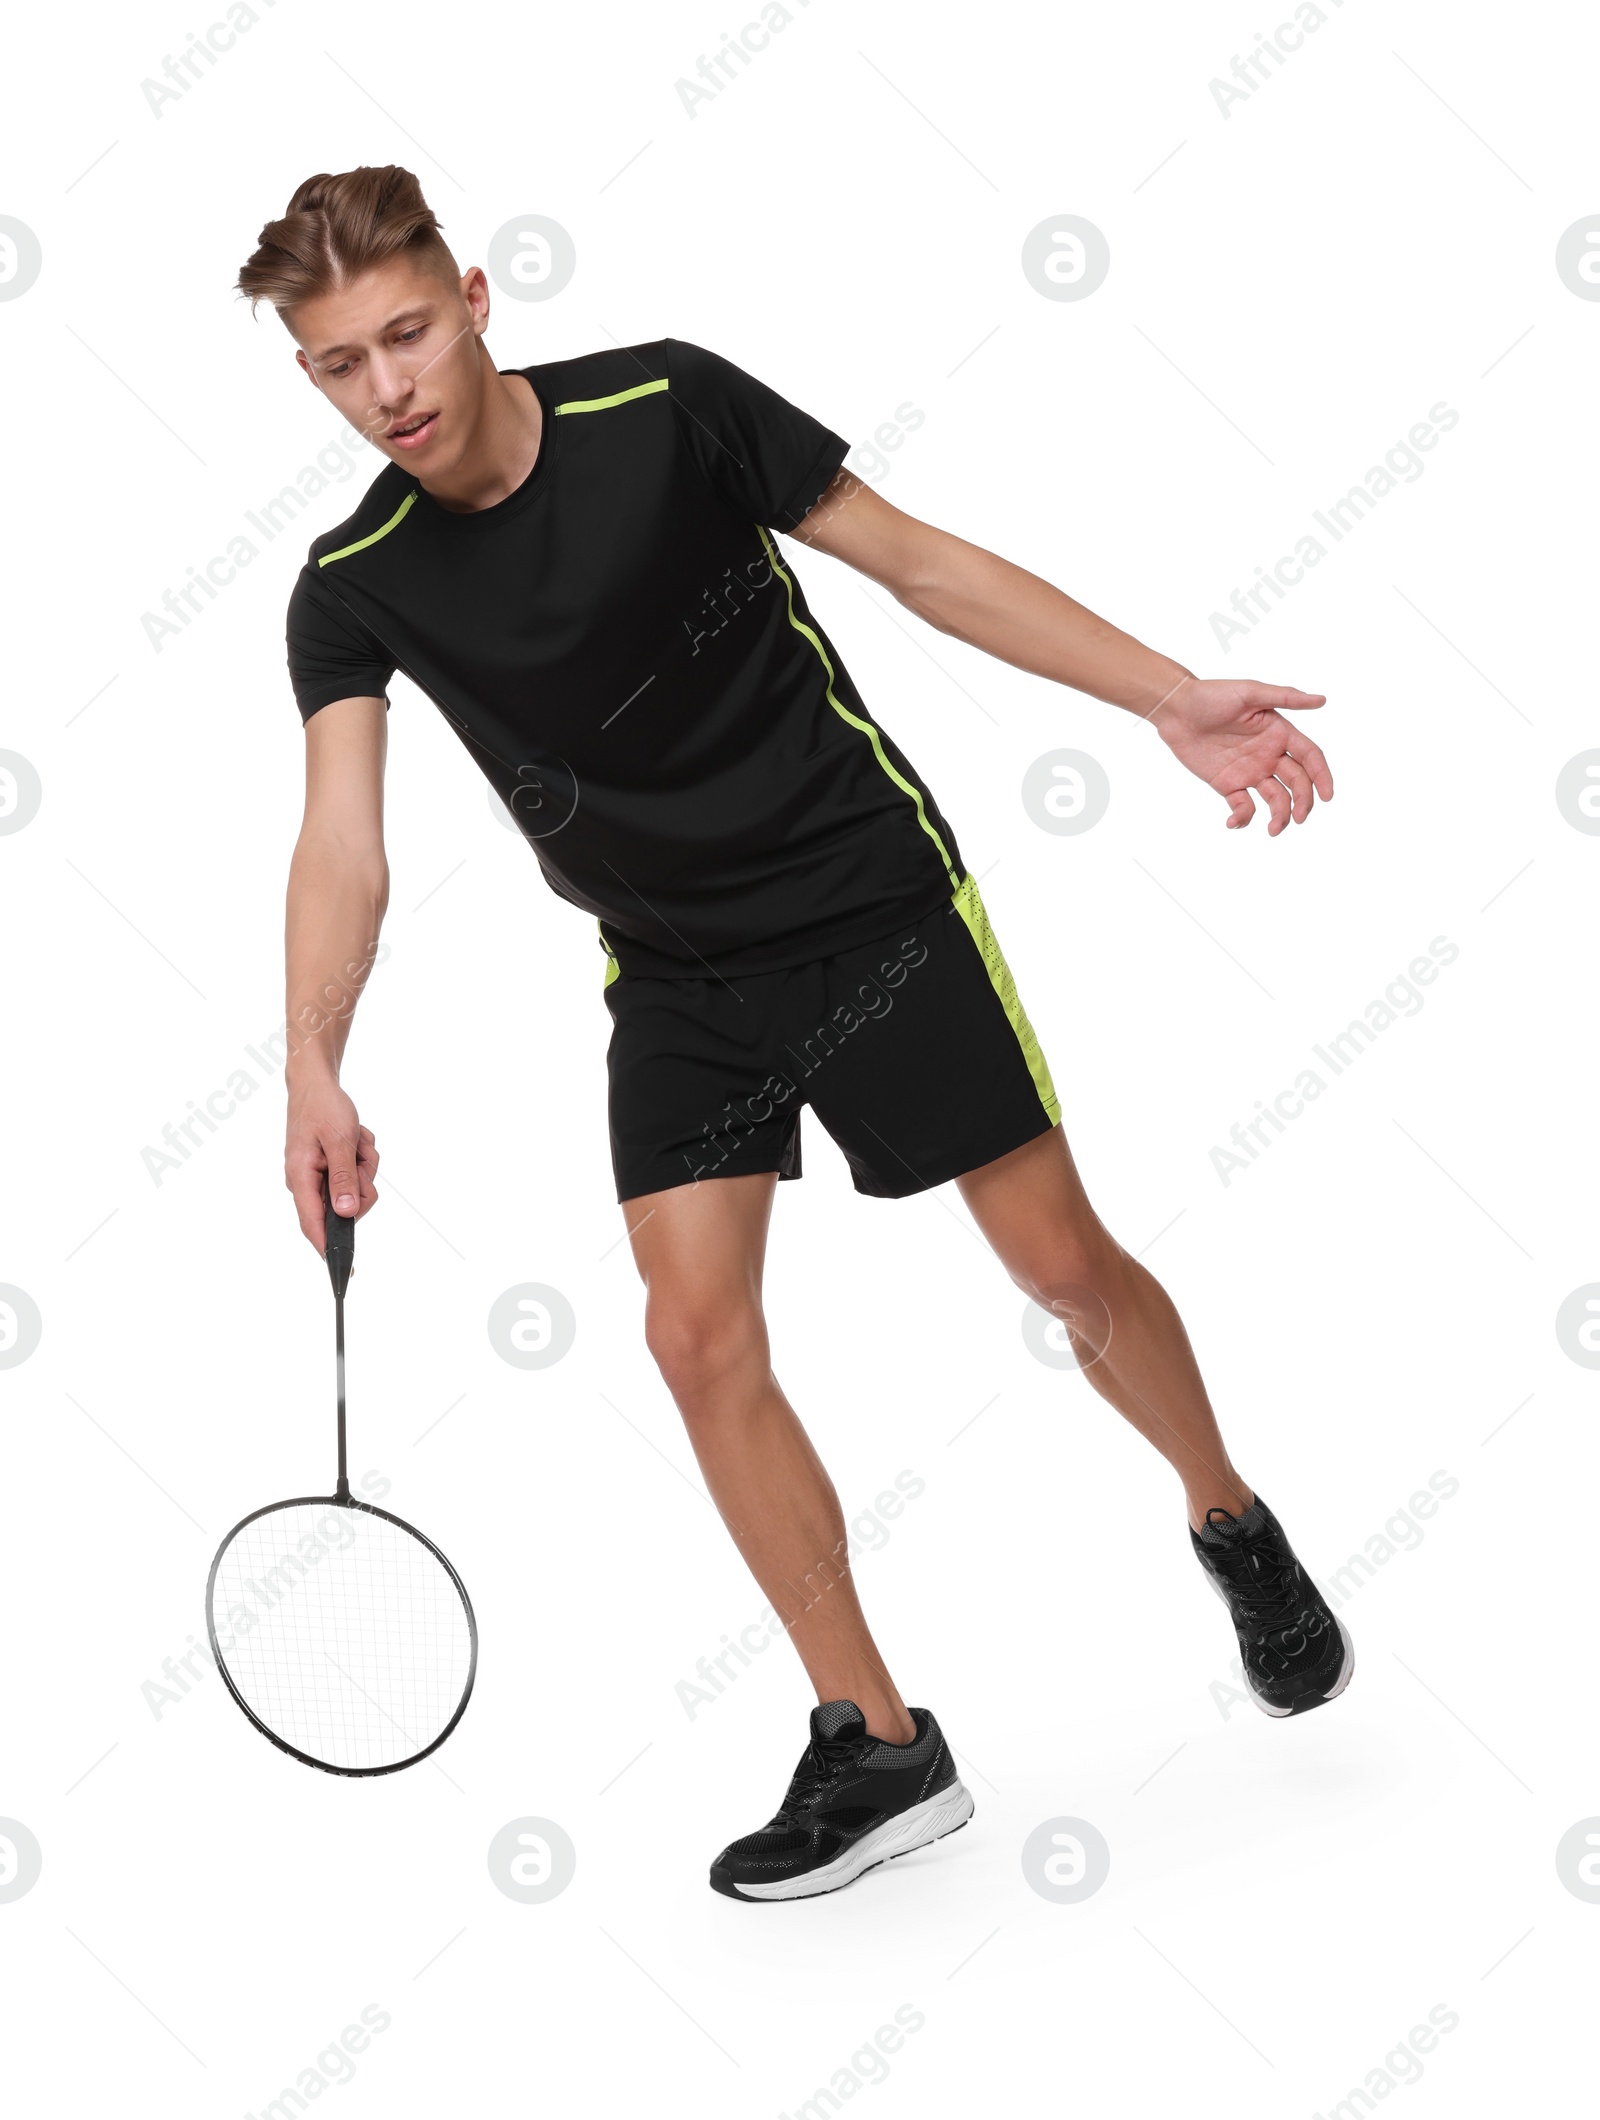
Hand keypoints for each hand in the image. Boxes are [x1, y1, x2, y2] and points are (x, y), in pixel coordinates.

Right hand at [285, 1079, 379, 1252]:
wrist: (316, 1084)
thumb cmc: (323, 1108)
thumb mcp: (340, 1140)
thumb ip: (343, 1179)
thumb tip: (346, 1214)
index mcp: (301, 1178)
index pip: (312, 1224)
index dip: (328, 1248)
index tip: (344, 1269)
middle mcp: (306, 1183)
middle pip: (345, 1207)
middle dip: (361, 1181)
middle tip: (359, 1156)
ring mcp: (317, 1177)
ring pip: (355, 1188)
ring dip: (363, 1164)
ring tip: (354, 1140)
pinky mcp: (328, 1169)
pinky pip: (356, 1174)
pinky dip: (361, 1156)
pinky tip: (355, 1138)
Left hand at [1150, 677, 1331, 833]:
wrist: (1176, 710)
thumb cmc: (1212, 694)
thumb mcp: (1250, 693)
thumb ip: (1285, 698)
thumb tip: (1322, 700)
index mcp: (1280, 733)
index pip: (1310, 758)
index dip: (1322, 776)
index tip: (1328, 796)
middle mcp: (1270, 755)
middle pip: (1297, 783)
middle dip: (1303, 802)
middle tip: (1300, 818)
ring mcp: (1250, 772)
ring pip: (1275, 799)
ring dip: (1280, 816)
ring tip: (1274, 830)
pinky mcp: (1228, 785)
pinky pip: (1243, 807)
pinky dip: (1243, 818)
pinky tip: (1233, 822)